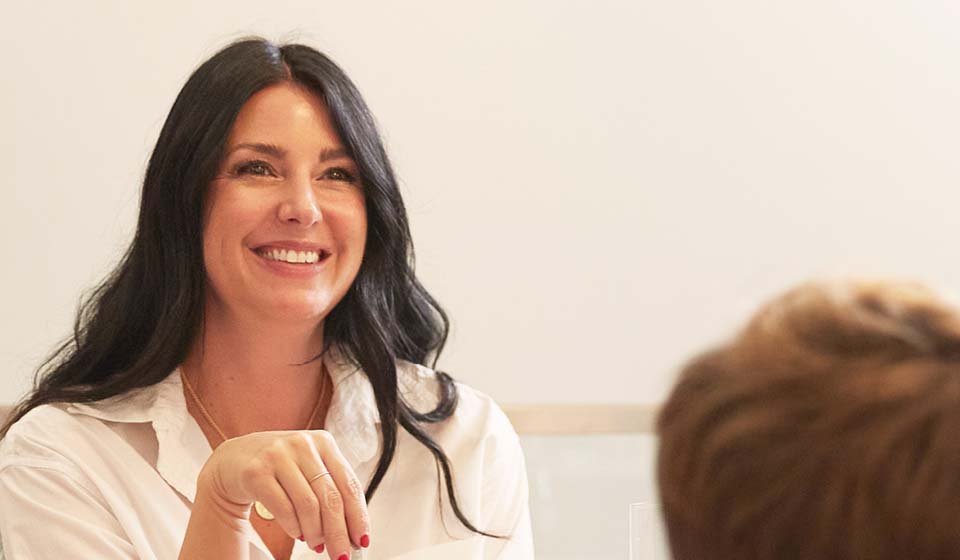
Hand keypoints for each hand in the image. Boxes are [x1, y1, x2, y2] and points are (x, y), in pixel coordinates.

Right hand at [198, 430, 369, 556]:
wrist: (234, 459)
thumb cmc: (279, 467)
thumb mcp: (309, 467)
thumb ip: (330, 490)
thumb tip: (351, 530)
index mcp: (324, 442)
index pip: (349, 484)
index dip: (358, 516)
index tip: (362, 539)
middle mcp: (302, 445)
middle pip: (330, 497)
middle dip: (338, 533)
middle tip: (341, 554)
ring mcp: (278, 456)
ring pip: (308, 505)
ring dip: (315, 533)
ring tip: (316, 544)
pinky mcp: (256, 472)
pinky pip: (283, 508)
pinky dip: (294, 527)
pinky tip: (297, 534)